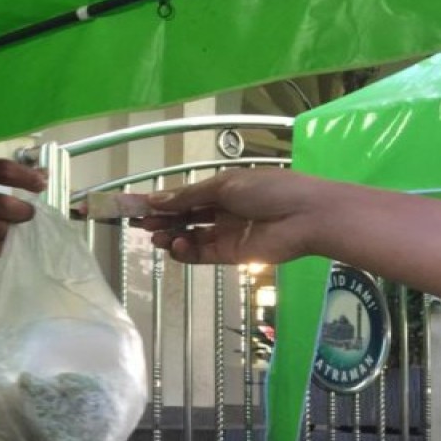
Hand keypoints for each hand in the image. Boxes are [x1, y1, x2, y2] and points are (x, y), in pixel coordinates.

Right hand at [137, 168, 333, 265]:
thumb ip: (189, 196)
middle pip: (183, 218)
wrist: (306, 216)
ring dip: (171, 237)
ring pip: (189, 237)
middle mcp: (221, 212)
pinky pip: (201, 255)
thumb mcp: (225, 185)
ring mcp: (225, 235)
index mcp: (221, 189)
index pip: (183, 196)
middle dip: (161, 220)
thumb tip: (156, 199)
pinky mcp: (230, 256)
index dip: (159, 201)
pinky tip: (177, 247)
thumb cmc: (270, 190)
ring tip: (156, 237)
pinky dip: (186, 252)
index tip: (134, 205)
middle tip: (138, 225)